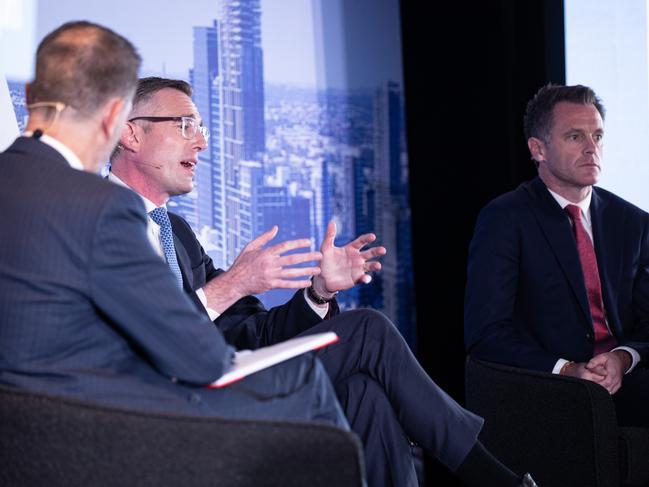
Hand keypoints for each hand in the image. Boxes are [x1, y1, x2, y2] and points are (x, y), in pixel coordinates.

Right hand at [204, 227, 321, 311]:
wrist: (235, 282)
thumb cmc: (242, 263)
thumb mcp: (250, 247)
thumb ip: (264, 238)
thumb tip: (276, 228)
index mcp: (266, 252)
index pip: (285, 246)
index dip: (297, 243)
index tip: (309, 242)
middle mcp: (270, 263)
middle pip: (292, 259)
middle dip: (307, 257)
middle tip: (320, 255)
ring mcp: (271, 275)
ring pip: (292, 272)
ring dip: (306, 271)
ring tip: (318, 270)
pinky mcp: (270, 285)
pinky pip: (287, 284)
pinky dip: (297, 284)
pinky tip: (307, 283)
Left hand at [313, 220, 385, 293]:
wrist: (322, 278)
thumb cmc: (324, 261)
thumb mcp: (326, 247)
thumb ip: (330, 235)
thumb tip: (332, 221)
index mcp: (351, 248)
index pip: (362, 241)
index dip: (367, 238)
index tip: (373, 236)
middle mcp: (357, 258)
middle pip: (370, 253)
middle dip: (377, 251)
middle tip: (383, 250)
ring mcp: (358, 269)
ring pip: (370, 266)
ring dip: (375, 265)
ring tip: (378, 265)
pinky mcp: (356, 279)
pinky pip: (363, 279)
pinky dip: (365, 279)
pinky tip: (365, 278)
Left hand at [561, 351, 628, 394]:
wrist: (621, 361)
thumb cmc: (610, 359)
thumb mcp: (602, 356)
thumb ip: (594, 361)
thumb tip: (587, 366)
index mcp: (613, 372)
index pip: (607, 382)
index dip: (599, 384)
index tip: (590, 384)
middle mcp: (617, 380)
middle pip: (607, 389)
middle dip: (598, 388)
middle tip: (589, 385)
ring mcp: (617, 384)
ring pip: (609, 392)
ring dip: (601, 390)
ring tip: (593, 386)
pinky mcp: (617, 386)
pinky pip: (611, 392)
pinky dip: (605, 391)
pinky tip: (598, 387)